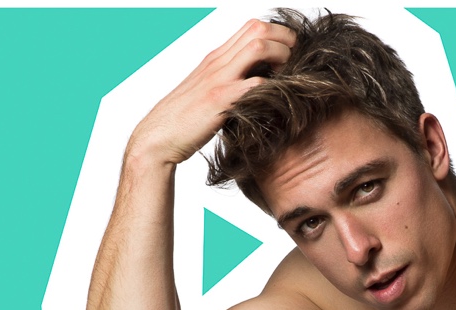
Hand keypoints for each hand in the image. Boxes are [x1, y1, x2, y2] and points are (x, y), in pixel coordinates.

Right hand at [127, 19, 295, 165]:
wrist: (158, 137)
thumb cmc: (184, 121)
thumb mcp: (209, 94)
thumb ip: (229, 84)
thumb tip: (257, 86)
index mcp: (216, 58)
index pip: (252, 27)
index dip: (278, 35)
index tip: (290, 55)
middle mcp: (218, 62)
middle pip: (258, 29)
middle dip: (286, 41)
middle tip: (297, 63)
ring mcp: (219, 79)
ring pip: (258, 47)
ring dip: (282, 58)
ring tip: (290, 78)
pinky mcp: (220, 101)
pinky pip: (253, 85)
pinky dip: (271, 88)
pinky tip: (278, 100)